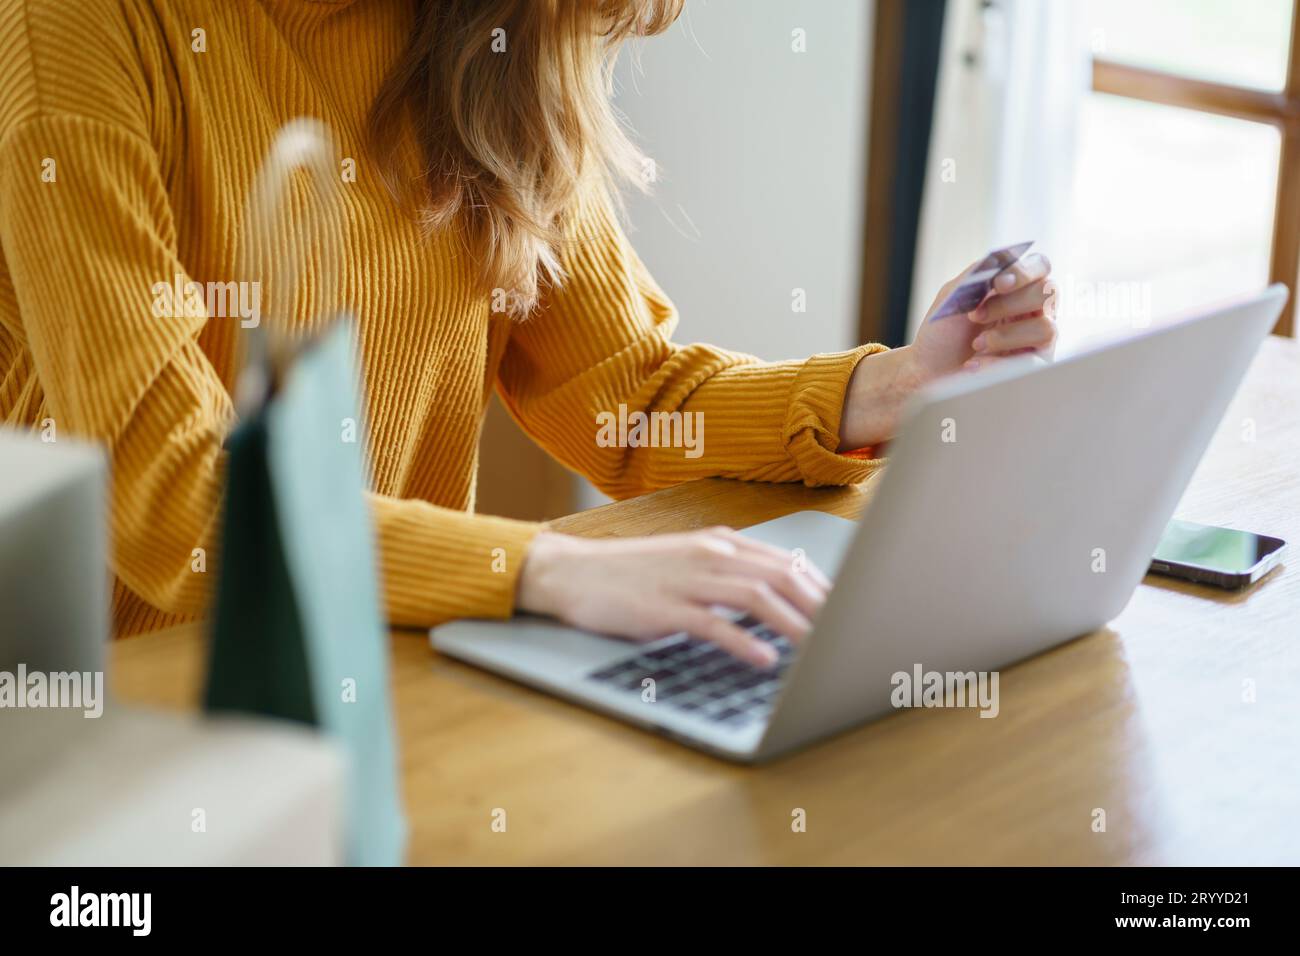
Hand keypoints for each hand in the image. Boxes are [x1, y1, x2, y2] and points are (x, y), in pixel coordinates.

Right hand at [515, 528, 829, 667]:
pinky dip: (743, 641)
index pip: (783, 561)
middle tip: (845, 631)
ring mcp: (686, 579)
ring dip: (792, 623)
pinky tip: (764, 659)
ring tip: (818, 647)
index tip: (845, 610)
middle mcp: (708, 554)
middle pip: (779, 575)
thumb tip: (772, 595)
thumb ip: (727, 574)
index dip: (819, 587)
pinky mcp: (664, 607)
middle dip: (818, 605)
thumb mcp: (686, 563)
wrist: (572, 572)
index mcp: (718, 543)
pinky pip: (713, 624)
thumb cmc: (630, 573)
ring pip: (755, 596)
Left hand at [838, 252, 1056, 449]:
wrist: (930, 372)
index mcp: (1017, 287)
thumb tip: (1000, 261)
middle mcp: (1034, 309)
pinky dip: (999, 361)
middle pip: (1047, 292)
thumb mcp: (953, 296)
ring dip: (1006, 335)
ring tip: (976, 344)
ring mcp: (1037, 338)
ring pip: (1047, 327)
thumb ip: (977, 274)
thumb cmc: (943, 333)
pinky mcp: (1035, 366)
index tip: (997, 283)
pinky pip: (1034, 360)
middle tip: (975, 315)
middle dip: (1008, 304)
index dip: (1024, 271)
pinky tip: (975, 364)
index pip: (1040, 266)